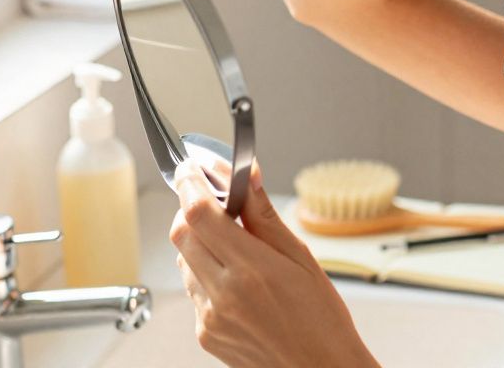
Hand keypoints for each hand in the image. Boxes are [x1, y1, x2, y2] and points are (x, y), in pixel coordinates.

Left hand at [170, 157, 378, 367]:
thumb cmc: (321, 318)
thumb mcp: (301, 258)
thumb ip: (264, 216)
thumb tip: (246, 178)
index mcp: (252, 269)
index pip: (201, 214)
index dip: (191, 184)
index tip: (192, 169)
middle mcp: (223, 294)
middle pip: (182, 234)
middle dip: (190, 209)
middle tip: (211, 199)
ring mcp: (209, 317)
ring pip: (184, 262)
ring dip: (198, 242)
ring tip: (231, 244)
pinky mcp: (204, 334)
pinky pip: (193, 291)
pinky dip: (205, 274)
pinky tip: (235, 279)